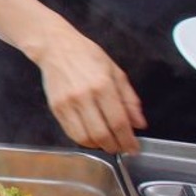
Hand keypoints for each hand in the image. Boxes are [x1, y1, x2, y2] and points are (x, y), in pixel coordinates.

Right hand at [33, 29, 145, 153]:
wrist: (55, 47)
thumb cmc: (88, 56)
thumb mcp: (115, 72)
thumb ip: (129, 99)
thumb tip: (139, 124)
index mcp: (103, 85)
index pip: (118, 121)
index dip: (128, 140)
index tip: (134, 148)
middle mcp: (84, 96)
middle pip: (102, 134)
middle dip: (115, 146)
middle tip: (122, 148)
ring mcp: (67, 103)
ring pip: (85, 138)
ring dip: (99, 146)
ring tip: (107, 143)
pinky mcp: (55, 108)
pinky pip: (71, 133)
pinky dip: (84, 140)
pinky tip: (92, 137)